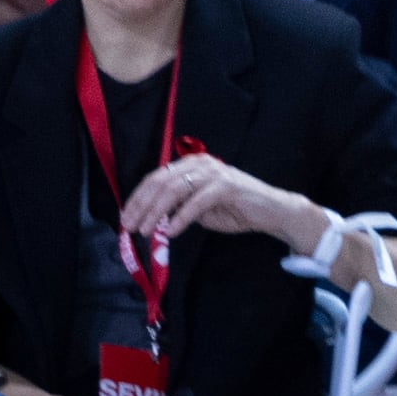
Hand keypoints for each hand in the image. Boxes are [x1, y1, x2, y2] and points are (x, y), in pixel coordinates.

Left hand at [122, 151, 299, 251]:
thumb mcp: (198, 207)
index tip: (125, 218)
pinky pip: (197, 201)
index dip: (138, 198)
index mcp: (192, 165)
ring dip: (157, 212)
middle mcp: (201, 163)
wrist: (270, 211)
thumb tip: (150, 218)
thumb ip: (178, 206)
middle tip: (131, 227)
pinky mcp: (227, 185)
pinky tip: (172, 232)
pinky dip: (181, 217)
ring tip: (147, 231)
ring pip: (175, 189)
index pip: (156, 177)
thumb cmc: (234, 209)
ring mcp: (215, 172)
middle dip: (142, 205)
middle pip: (162, 181)